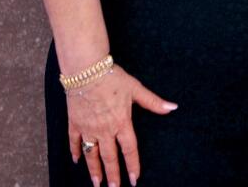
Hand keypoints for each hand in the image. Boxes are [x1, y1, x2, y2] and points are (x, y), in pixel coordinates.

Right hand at [67, 64, 176, 186]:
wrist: (86, 71)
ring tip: (97, 183)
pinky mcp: (74, 123)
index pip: (129, 149)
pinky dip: (75, 152)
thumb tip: (173, 107)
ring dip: (94, 170)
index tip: (134, 179)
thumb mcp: (136, 89)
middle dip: (113, 174)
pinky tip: (76, 161)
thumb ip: (153, 102)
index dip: (133, 165)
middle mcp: (104, 129)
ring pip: (91, 154)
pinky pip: (74, 142)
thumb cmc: (114, 78)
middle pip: (109, 157)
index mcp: (122, 122)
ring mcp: (88, 128)